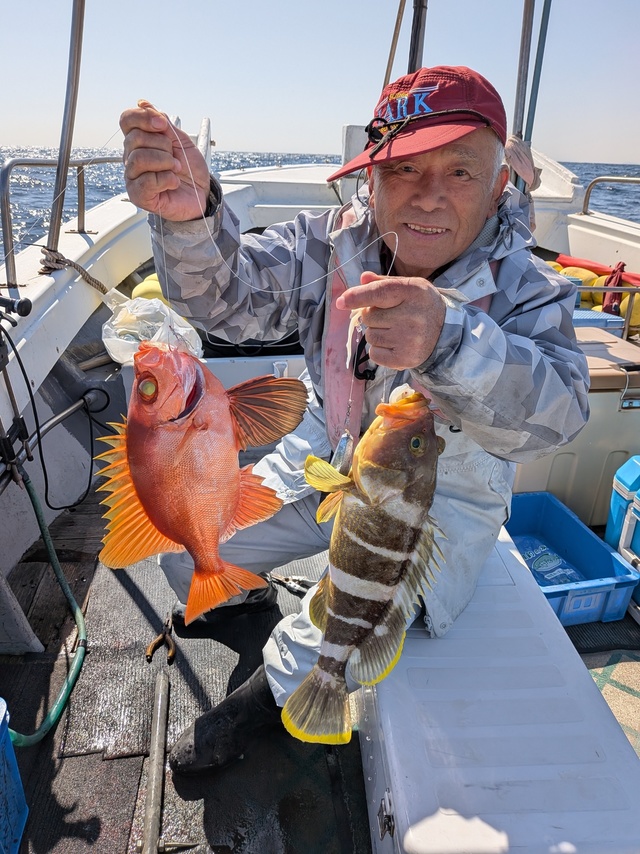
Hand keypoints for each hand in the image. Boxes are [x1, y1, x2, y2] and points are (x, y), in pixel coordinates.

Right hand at [119, 100, 209, 220]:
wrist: (202, 194)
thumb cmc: (190, 170)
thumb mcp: (180, 140)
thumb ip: (163, 123)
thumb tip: (143, 103)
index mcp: (139, 142)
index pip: (126, 120)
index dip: (143, 118)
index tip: (163, 125)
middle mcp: (131, 158)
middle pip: (135, 138)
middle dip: (163, 145)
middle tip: (175, 157)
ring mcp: (133, 177)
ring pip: (139, 159)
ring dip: (166, 162)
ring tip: (176, 169)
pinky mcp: (139, 196)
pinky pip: (147, 181)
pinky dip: (167, 179)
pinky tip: (173, 182)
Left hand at [336, 271, 445, 368]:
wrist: (446, 333)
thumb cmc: (422, 306)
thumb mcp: (409, 287)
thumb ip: (384, 283)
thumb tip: (362, 279)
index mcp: (413, 292)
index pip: (379, 293)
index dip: (357, 296)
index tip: (341, 302)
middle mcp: (412, 316)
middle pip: (369, 316)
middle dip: (373, 316)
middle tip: (391, 317)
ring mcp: (409, 340)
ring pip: (370, 336)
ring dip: (376, 333)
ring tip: (395, 331)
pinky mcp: (404, 359)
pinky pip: (374, 354)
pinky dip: (379, 350)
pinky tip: (395, 344)